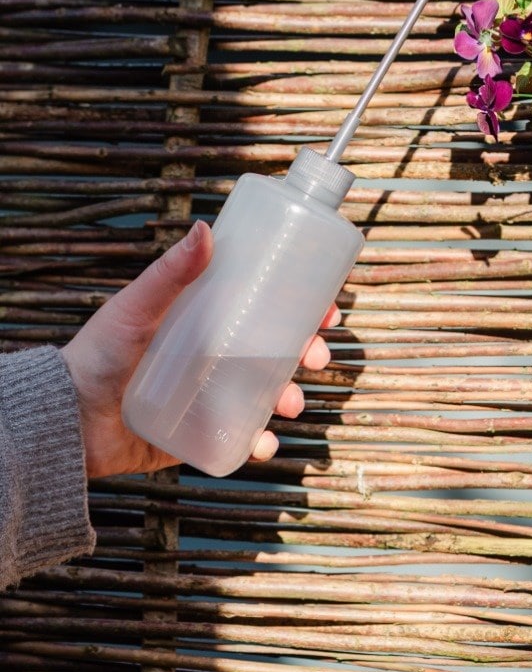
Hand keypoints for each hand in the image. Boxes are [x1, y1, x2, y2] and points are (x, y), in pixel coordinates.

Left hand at [62, 220, 335, 477]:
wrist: (65, 420)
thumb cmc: (97, 354)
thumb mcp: (137, 307)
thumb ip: (170, 273)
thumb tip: (205, 229)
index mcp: (207, 318)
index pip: (265, 306)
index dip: (302, 306)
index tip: (326, 307)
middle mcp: (215, 354)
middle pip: (277, 349)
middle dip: (307, 352)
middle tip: (315, 356)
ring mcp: (210, 394)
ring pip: (267, 393)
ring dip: (290, 397)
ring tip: (289, 404)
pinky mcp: (200, 432)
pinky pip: (241, 436)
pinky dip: (261, 440)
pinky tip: (266, 441)